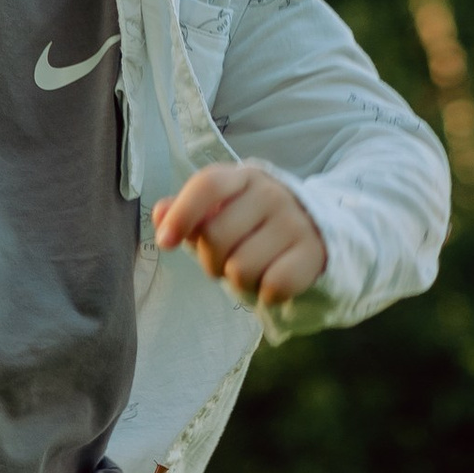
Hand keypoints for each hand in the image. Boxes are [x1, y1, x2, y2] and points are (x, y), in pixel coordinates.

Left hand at [152, 159, 327, 310]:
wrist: (314, 234)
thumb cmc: (253, 224)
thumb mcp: (220, 211)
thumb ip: (185, 212)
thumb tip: (159, 213)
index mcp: (243, 177)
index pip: (208, 184)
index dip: (182, 214)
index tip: (165, 243)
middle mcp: (272, 194)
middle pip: (216, 237)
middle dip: (211, 261)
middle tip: (226, 260)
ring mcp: (295, 222)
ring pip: (241, 269)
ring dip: (239, 281)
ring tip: (253, 268)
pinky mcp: (313, 253)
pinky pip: (273, 287)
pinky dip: (266, 294)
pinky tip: (273, 279)